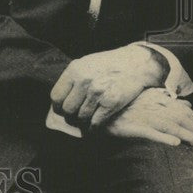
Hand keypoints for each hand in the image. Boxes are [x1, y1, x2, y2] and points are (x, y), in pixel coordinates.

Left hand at [50, 44, 166, 128]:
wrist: (136, 63)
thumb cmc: (109, 64)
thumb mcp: (86, 63)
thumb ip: (72, 78)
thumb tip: (59, 98)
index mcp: (75, 70)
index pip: (56, 96)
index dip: (57, 107)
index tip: (61, 111)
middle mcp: (84, 81)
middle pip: (67, 109)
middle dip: (69, 117)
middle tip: (73, 119)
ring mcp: (97, 92)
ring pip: (81, 117)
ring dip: (82, 123)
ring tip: (84, 123)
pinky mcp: (111, 102)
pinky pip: (96, 122)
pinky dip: (93, 128)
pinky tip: (94, 128)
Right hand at [102, 87, 192, 149]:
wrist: (101, 111)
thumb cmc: (125, 107)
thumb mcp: (147, 100)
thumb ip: (167, 102)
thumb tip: (186, 104)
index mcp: (157, 101)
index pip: (184, 112)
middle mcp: (152, 108)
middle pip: (180, 119)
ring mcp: (143, 117)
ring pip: (170, 126)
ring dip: (187, 135)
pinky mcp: (132, 127)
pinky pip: (150, 133)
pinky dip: (162, 137)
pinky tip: (174, 142)